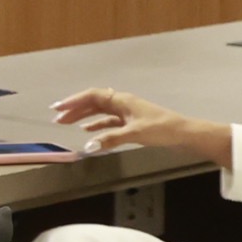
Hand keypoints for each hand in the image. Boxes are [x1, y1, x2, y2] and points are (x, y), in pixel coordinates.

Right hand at [51, 85, 231, 171]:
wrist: (184, 134)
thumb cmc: (162, 129)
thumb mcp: (135, 134)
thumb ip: (110, 139)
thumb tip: (88, 146)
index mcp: (122, 100)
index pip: (92, 96)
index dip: (73, 102)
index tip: (57, 108)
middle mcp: (123, 103)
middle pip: (93, 102)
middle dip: (74, 109)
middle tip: (57, 118)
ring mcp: (127, 113)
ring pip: (100, 111)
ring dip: (83, 117)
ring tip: (67, 124)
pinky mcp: (132, 123)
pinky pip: (108, 121)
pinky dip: (97, 125)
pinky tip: (89, 132)